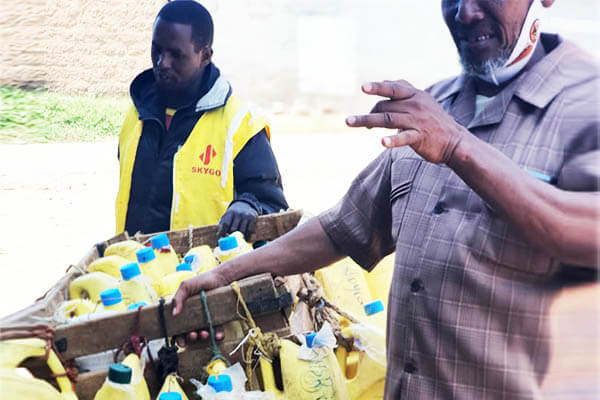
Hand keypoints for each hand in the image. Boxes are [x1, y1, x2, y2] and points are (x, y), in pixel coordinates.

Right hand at [172, 269, 228, 345]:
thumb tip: (174, 314)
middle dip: (191, 338)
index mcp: (185, 312)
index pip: (179, 328)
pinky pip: (218, 330)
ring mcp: (207, 319)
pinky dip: (218, 335)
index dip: (179, 338)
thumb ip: (178, 298)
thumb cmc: (201, 281)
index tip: (181, 342)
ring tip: (205, 333)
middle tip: (194, 334)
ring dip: (203, 337)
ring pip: (204, 334)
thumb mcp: (186, 286)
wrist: (220, 278)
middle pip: (191, 334)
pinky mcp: (218, 319)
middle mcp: (195, 318)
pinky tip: (218, 335)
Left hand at [216, 201, 257, 239]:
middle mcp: (238, 214)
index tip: (222, 237)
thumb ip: (222, 225)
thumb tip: (218, 235)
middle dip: (231, 236)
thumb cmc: (233, 214)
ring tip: (238, 241)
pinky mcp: (252, 218)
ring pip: (242, 231)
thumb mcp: (227, 216)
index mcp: (230, 213)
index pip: (226, 224)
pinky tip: (245, 238)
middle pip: (234, 229)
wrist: (245, 204)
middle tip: (231, 240)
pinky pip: (250, 230)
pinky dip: (247, 236)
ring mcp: (246, 216)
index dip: (223, 232)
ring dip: (240, 238)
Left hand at [346, 80, 465, 163]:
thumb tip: (384, 82)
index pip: (394, 88)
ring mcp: (418, 121)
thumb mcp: (420, 101)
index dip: (378, 87)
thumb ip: (402, 92)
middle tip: (350, 121)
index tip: (363, 88)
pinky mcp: (420, 137)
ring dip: (367, 121)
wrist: (454, 141)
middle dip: (367, 114)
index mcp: (415, 95)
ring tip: (350, 122)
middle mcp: (415, 105)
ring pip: (388, 119)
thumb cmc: (433, 121)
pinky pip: (404, 137)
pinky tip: (382, 142)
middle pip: (385, 106)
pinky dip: (393, 140)